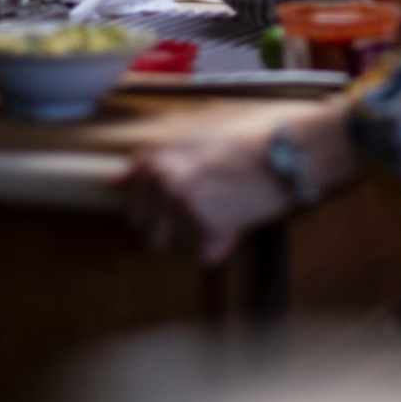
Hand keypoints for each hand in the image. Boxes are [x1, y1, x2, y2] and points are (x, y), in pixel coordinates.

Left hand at [117, 111, 294, 263]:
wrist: (286, 154)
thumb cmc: (245, 148)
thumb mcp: (193, 145)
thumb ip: (154, 163)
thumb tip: (114, 183)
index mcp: (156, 161)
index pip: (134, 203)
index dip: (160, 211)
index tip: (183, 206)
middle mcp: (162, 180)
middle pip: (149, 231)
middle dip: (175, 229)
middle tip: (209, 211)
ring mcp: (181, 202)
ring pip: (172, 247)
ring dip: (193, 241)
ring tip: (222, 216)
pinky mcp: (204, 224)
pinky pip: (200, 256)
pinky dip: (219, 247)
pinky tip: (236, 224)